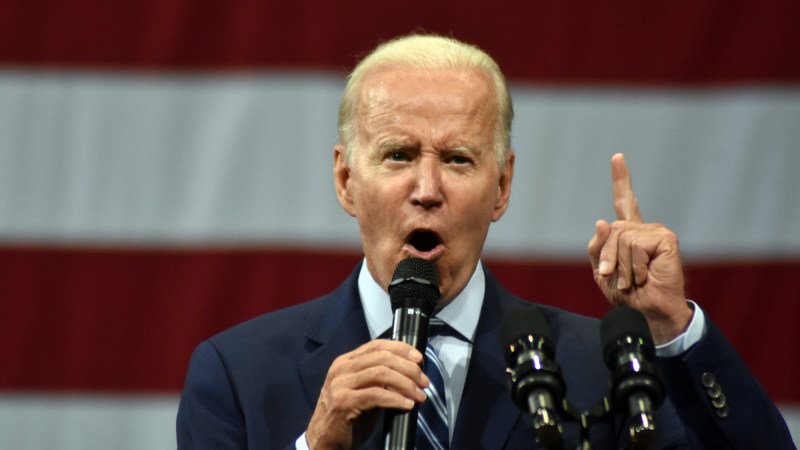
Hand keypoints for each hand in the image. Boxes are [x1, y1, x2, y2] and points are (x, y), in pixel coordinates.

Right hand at [305, 339, 428, 449]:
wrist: (324, 442)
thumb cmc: (346, 418)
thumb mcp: (363, 392)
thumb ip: (379, 380)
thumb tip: (409, 374)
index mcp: (346, 362)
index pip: (376, 345)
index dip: (401, 348)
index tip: (419, 359)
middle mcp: (341, 369)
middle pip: (382, 357)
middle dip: (408, 368)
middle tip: (424, 381)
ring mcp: (340, 384)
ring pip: (381, 373)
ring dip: (405, 383)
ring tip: (419, 395)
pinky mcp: (343, 402)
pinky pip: (376, 395)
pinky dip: (395, 399)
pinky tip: (407, 404)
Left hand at [588, 153, 692, 344]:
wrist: (646, 312)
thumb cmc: (627, 294)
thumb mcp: (602, 271)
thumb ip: (599, 247)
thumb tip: (603, 221)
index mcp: (630, 234)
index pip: (625, 202)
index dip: (621, 179)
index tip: (617, 157)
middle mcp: (644, 230)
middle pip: (611, 230)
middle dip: (608, 258)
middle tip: (618, 279)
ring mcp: (656, 232)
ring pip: (621, 238)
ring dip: (621, 266)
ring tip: (634, 280)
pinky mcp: (666, 239)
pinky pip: (634, 245)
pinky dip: (634, 266)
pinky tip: (645, 276)